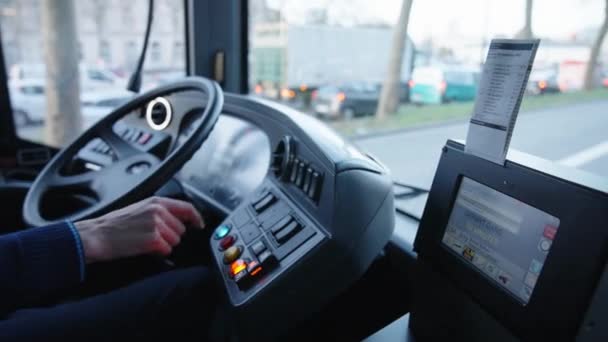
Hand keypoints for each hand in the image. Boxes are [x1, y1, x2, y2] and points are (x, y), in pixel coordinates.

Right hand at [74, 197, 204, 263]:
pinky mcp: (153, 239)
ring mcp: (156, 225)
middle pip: (181, 229)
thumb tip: (178, 221)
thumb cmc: (114, 225)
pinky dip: (158, 252)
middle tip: (152, 237)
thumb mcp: (139, 209)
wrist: (97, 235)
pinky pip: (167, 250)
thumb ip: (160, 212)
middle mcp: (159, 211)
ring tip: (145, 241)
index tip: (199, 225)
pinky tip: (144, 248)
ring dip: (164, 245)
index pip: (186, 207)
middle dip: (171, 236)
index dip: (196, 218)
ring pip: (175, 241)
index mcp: (156, 201)